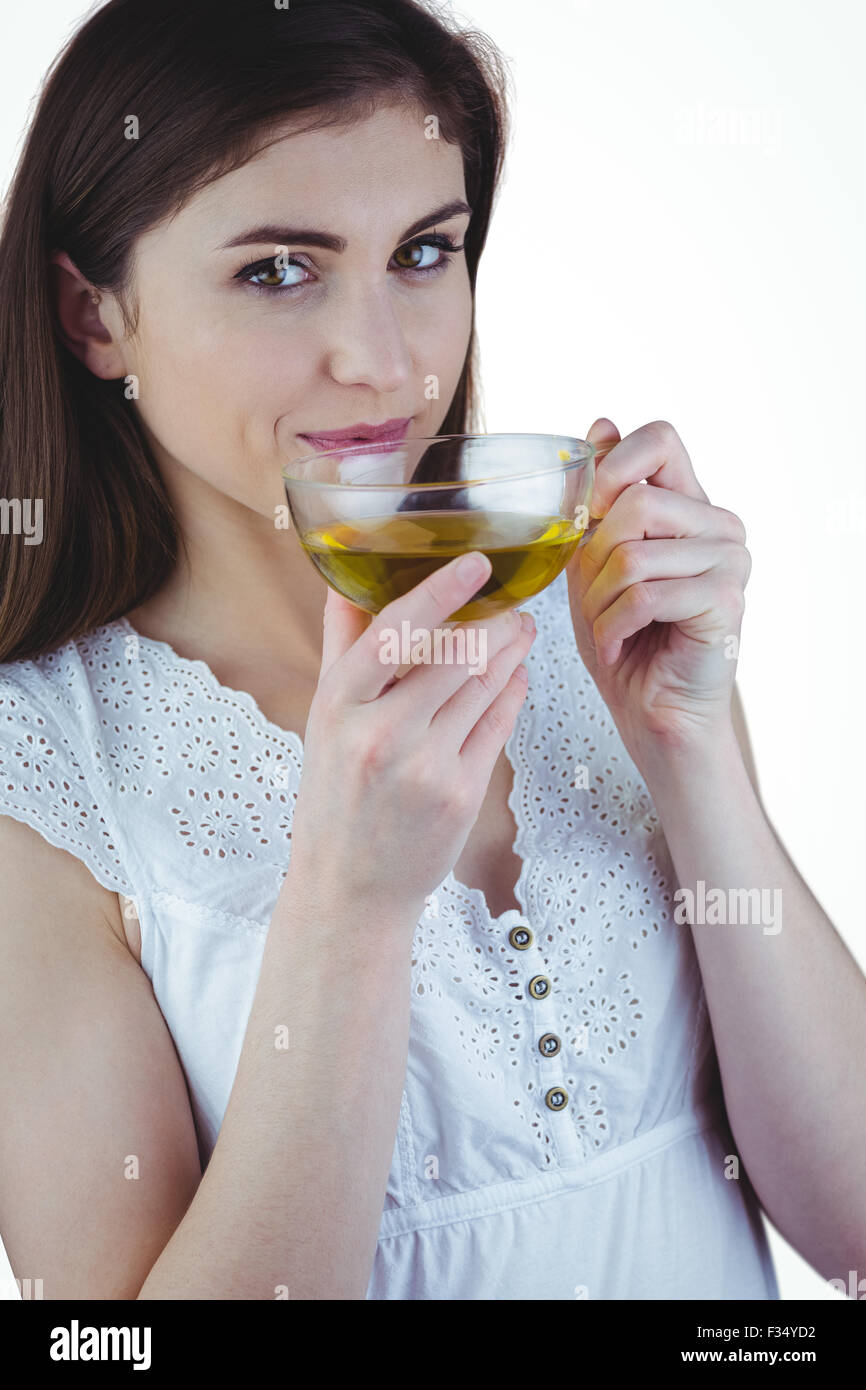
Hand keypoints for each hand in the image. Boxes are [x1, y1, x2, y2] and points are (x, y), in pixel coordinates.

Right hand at [288, 553, 536, 924]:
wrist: (352, 887)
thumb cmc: (335, 796)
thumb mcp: (324, 719)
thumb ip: (341, 646)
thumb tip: (345, 579)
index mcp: (338, 706)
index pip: (394, 633)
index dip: (439, 593)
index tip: (474, 564)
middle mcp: (381, 734)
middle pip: (453, 655)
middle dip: (492, 622)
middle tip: (511, 602)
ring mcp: (425, 766)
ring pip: (483, 685)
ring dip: (510, 651)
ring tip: (521, 630)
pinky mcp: (462, 793)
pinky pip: (498, 725)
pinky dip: (513, 692)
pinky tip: (518, 674)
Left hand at [565, 418, 750, 767]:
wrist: (652, 714)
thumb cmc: (624, 642)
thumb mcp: (593, 564)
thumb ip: (598, 503)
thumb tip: (599, 423)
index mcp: (690, 506)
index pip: (660, 438)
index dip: (612, 465)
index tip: (588, 514)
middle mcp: (720, 526)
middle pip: (637, 501)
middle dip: (592, 558)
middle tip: (592, 601)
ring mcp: (730, 561)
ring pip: (634, 553)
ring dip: (599, 601)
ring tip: (606, 630)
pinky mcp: (726, 600)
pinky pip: (646, 595)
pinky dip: (613, 628)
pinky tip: (618, 649)